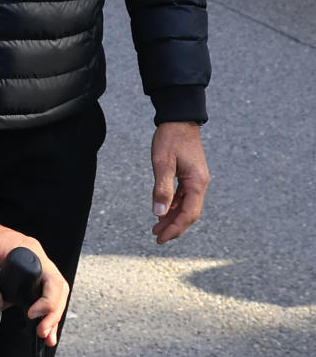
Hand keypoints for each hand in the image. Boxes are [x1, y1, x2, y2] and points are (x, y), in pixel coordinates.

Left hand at [0, 169, 69, 344]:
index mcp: (30, 252)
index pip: (53, 282)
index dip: (48, 303)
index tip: (33, 315)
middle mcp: (33, 257)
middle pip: (55, 289)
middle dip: (53, 314)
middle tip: (45, 335)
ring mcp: (26, 263)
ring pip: (44, 292)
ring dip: (45, 314)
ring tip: (44, 335)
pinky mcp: (16, 269)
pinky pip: (28, 290)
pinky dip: (28, 306)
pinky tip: (23, 321)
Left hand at [151, 121, 208, 243]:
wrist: (179, 118)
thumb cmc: (170, 138)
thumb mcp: (162, 163)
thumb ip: (162, 188)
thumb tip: (159, 213)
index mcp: (197, 182)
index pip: (189, 214)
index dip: (175, 228)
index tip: (161, 238)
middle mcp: (200, 183)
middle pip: (189, 213)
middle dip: (174, 227)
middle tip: (157, 236)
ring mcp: (196, 179)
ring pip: (186, 205)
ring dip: (173, 217)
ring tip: (157, 227)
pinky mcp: (191, 175)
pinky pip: (184, 196)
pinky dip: (174, 205)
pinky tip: (163, 210)